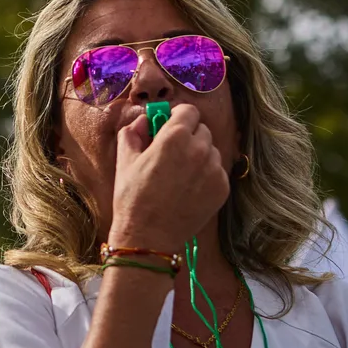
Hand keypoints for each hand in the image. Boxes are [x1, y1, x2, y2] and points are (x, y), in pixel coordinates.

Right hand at [107, 103, 228, 249]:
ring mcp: (214, 170)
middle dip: (188, 136)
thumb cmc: (133, 198)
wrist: (148, 237)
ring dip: (199, 155)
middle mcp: (199, 149)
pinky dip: (206, 175)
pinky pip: (217, 171)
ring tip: (180, 174)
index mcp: (175, 137)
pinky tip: (188, 188)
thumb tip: (145, 120)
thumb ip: (134, 131)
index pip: (189, 111)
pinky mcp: (222, 188)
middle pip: (202, 129)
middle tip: (173, 152)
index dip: (179, 116)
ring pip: (211, 150)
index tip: (171, 124)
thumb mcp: (125, 160)